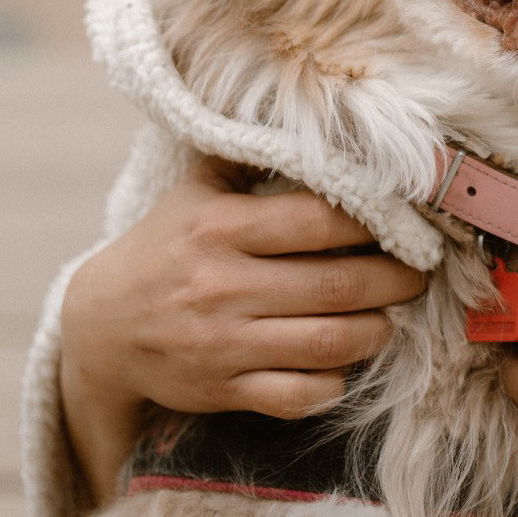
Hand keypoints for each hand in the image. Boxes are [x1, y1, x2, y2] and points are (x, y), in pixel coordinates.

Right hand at [57, 155, 427, 499]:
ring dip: (375, 332)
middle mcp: (222, 285)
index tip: (405, 224)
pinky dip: (332, 383)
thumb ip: (250, 156)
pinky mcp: (221, 389)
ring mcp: (222, 343)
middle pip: (335, 285)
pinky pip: (296, 395)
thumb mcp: (194, 191)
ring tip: (390, 317)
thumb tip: (313, 121)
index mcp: (221, 227)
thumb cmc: (163, 247)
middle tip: (419, 275)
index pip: (318, 220)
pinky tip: (343, 364)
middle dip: (394, 281)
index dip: (374, 223)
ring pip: (327, 344)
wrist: (99, 328)